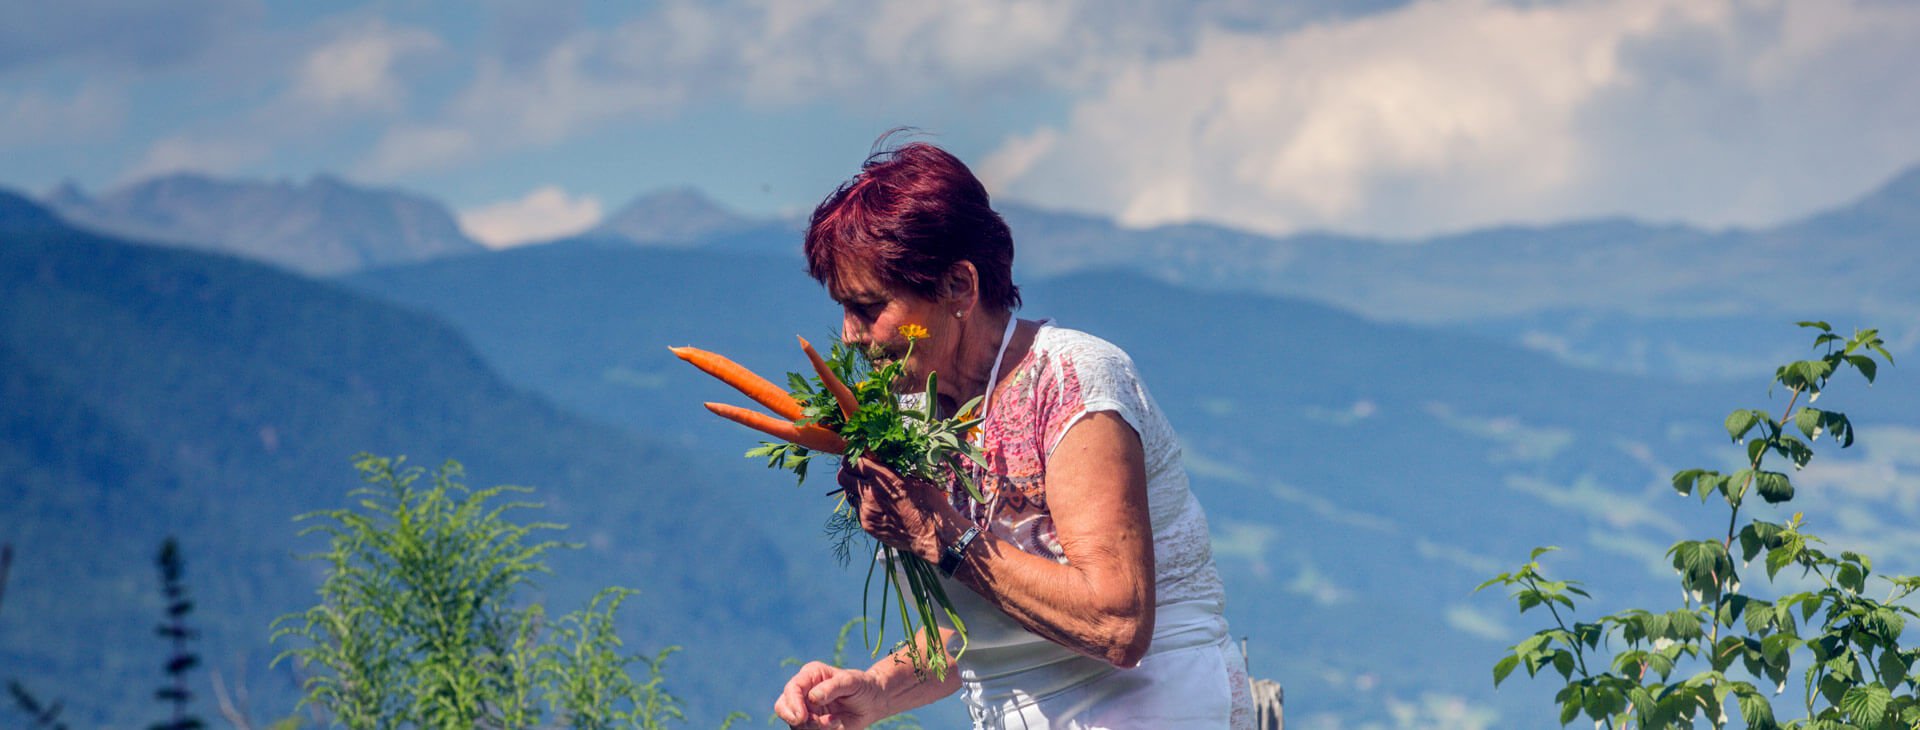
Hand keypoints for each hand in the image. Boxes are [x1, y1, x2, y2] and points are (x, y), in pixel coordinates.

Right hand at [773, 661, 886, 729]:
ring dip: (813, 727)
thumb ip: (832, 687)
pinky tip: (835, 723)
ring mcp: (806, 709)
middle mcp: (804, 692)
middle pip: (782, 707)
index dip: (793, 704)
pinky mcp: (812, 724)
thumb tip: (813, 697)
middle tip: (811, 722)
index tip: (802, 717)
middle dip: (793, 718)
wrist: (873, 702)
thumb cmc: (862, 686)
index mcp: (810, 676)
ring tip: (834, 721)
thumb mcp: (851, 681)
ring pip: (795, 724)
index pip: (791, 689)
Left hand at [838, 457, 954, 561]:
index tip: (858, 456)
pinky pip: (858, 510)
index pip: (855, 461)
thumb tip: (876, 460)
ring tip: (869, 490)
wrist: (932, 535)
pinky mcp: (867, 524)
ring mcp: (866, 510)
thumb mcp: (913, 478)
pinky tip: (878, 507)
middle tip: (855, 470)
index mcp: (883, 477)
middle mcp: (870, 492)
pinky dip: (863, 505)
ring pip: (848, 494)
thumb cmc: (929, 503)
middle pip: (842, 476)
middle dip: (847, 471)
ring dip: (855, 489)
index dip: (854, 456)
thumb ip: (890, 470)